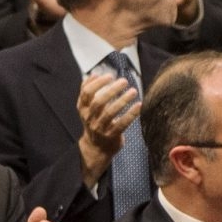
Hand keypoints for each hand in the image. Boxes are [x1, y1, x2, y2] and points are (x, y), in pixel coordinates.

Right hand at [76, 71, 140, 187]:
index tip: (110, 75)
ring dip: (123, 100)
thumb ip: (89, 92)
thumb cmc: (95, 122)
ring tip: (134, 91)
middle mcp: (89, 118)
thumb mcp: (87, 108)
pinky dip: (131, 114)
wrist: (96, 148)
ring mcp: (100, 128)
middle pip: (98, 102)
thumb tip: (93, 74)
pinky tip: (139, 105)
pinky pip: (122, 124)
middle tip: (124, 81)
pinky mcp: (111, 136)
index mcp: (83, 109)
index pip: (86, 93)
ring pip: (110, 113)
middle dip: (112, 90)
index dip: (97, 83)